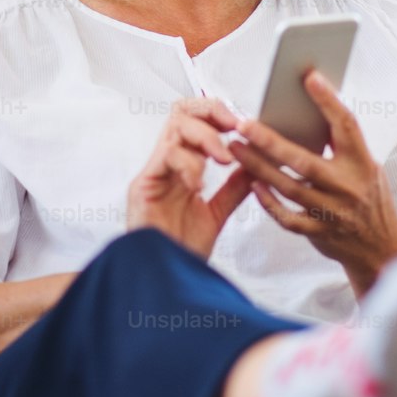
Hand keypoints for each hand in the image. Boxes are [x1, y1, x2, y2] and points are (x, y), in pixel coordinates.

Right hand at [126, 97, 253, 258]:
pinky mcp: (143, 187)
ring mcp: (153, 173)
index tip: (242, 125)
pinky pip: (166, 156)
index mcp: (180, 168)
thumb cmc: (180, 253)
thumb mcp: (214, 215)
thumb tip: (253, 167)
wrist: (162, 283)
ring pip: (175, 127)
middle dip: (211, 112)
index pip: (194, 120)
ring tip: (223, 159)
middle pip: (181, 112)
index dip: (218, 115)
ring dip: (205, 137)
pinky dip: (189, 163)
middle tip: (234, 127)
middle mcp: (165, 165)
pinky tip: (199, 183)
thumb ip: (231, 190)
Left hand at [229, 69, 396, 295]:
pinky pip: (287, 218)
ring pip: (288, 187)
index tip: (309, 77)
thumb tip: (308, 110)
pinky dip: (268, 202)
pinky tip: (252, 184)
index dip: (329, 101)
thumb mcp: (366, 166)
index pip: (346, 126)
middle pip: (304, 160)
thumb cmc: (369, 197)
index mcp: (362, 163)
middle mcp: (347, 187)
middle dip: (271, 141)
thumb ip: (341, 145)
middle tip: (244, 124)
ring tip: (236, 148)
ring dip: (258, 167)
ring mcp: (332, 213)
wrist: (383, 248)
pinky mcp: (319, 234)